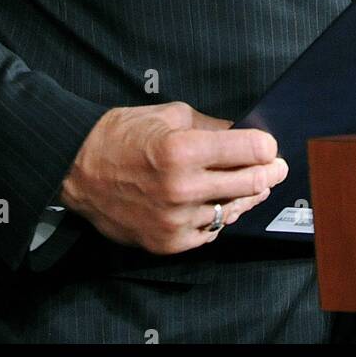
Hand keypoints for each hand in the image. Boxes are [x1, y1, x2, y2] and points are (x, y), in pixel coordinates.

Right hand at [57, 101, 287, 253]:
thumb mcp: (170, 115)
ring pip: (232, 210)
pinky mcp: (167, 241)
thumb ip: (211, 127)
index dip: (266, 147)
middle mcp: (182, 187)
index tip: (270, 146)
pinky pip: (209, 232)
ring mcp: (174, 219)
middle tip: (277, 167)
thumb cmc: (121, 135)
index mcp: (183, 149)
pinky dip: (219, 218)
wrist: (78, 168)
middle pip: (250, 183)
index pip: (251, 150)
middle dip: (270, 172)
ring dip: (247, 197)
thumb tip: (244, 134)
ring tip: (253, 186)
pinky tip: (221, 204)